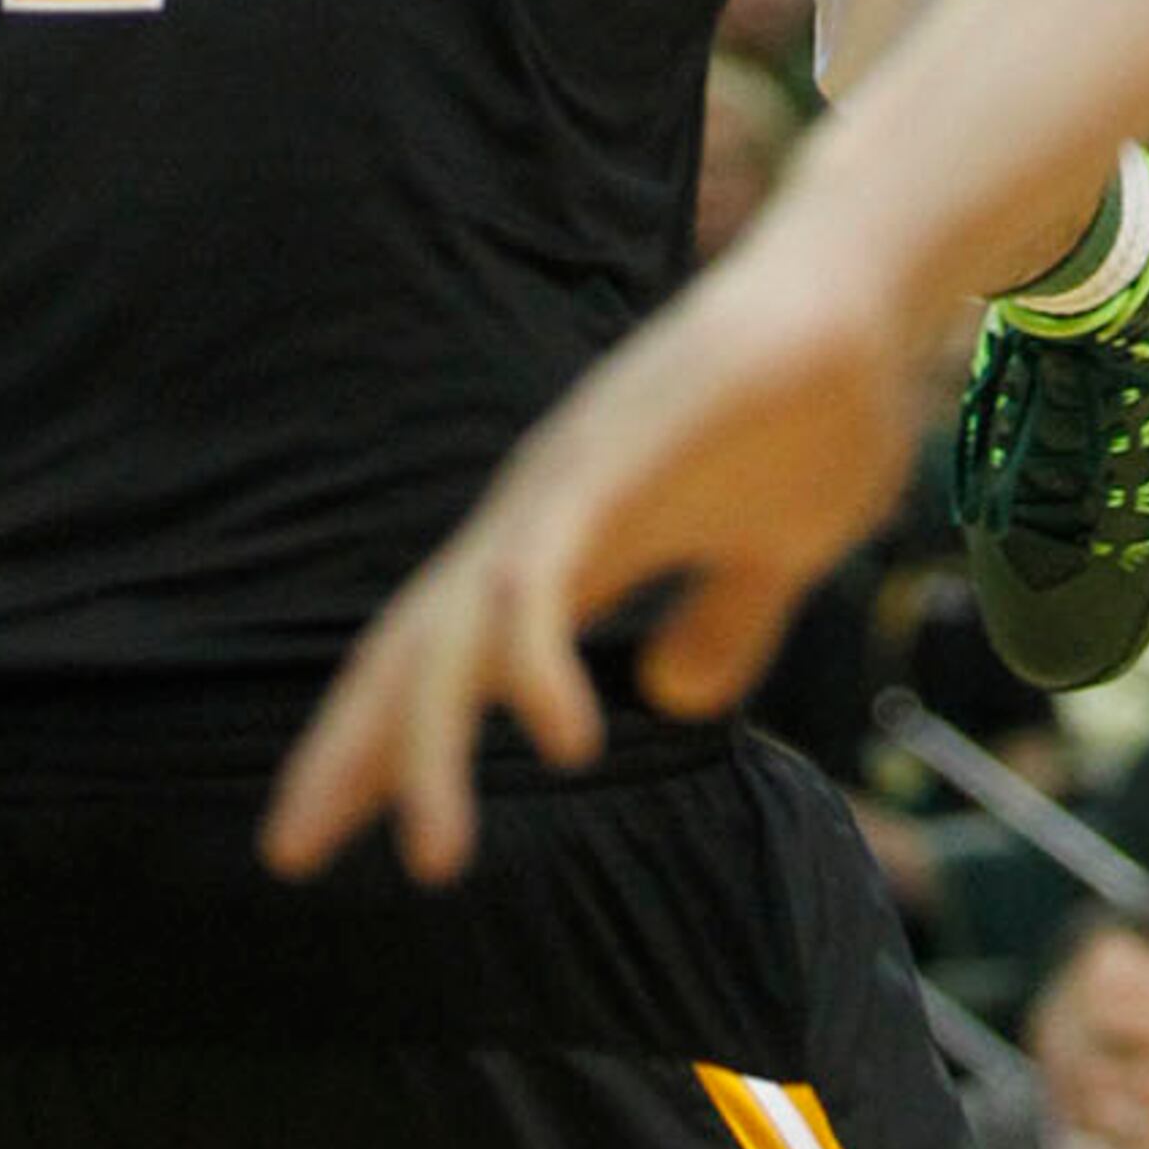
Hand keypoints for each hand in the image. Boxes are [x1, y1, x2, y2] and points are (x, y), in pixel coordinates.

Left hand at [258, 178, 931, 884]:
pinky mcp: (612, 459)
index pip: (442, 654)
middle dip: (350, 749)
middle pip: (414, 646)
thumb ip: (726, 617)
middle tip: (287, 852)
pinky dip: (535, 662)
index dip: (377, 740)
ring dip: (431, 741)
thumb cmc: (821, 410)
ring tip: (436, 857)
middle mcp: (541, 514)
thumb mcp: (778, 552)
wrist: (862, 291)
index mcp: (567, 540)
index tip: (316, 833)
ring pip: (460, 628)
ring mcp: (568, 484)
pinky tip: (562, 743)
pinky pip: (543, 578)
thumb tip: (675, 693)